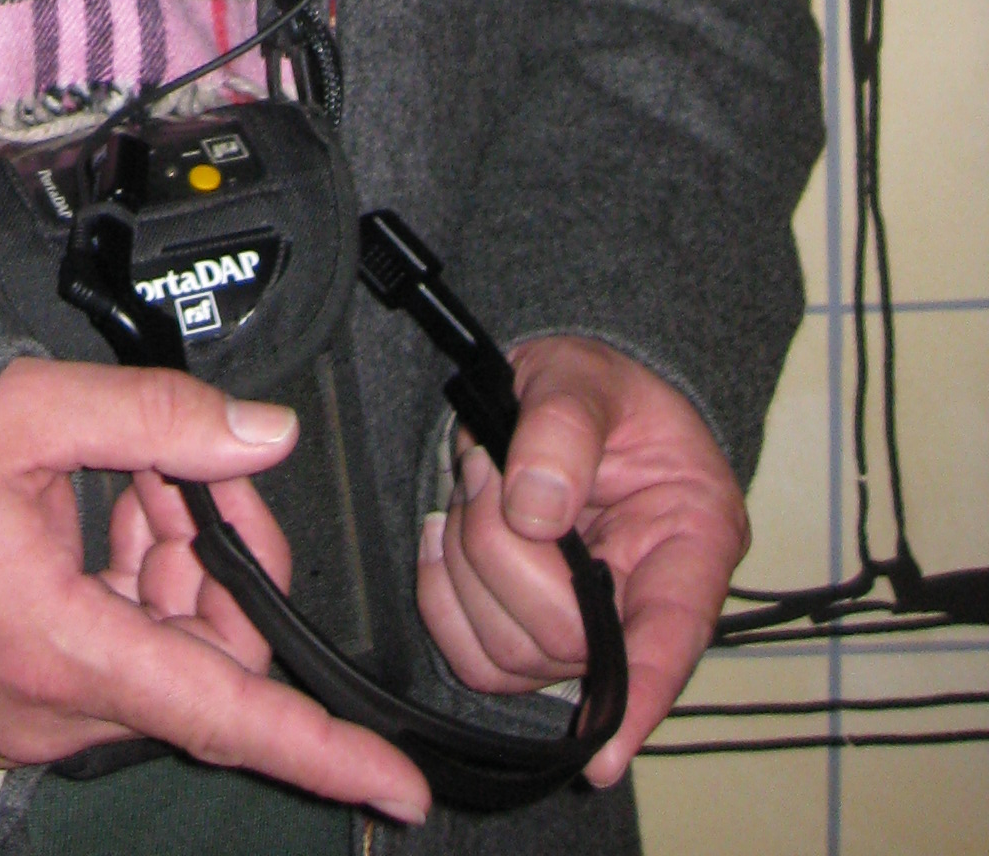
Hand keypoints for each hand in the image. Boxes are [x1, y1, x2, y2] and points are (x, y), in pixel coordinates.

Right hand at [0, 356, 431, 823]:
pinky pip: (109, 660)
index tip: (396, 782)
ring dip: (169, 570)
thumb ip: (155, 419)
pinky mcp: (8, 700)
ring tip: (126, 484)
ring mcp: (25, 712)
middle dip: (220, 567)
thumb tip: (262, 433)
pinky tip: (97, 520)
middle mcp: (48, 705)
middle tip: (186, 478)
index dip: (321, 750)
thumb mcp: (24, 410)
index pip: (224, 711)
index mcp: (61, 646)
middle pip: (201, 664)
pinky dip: (125, 591)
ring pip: (158, 658)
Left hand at [417, 334, 747, 782]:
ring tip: (479, 484)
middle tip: (489, 470)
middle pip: (561, 637)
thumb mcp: (584, 377)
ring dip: (467, 560)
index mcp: (690, 541)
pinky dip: (441, 594)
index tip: (603, 755)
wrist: (563, 394)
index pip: (671, 640)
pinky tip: (445, 536)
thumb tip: (535, 510)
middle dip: (501, 549)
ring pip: (508, 653)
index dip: (638, 698)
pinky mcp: (528, 636)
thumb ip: (564, 427)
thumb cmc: (595, 389)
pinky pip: (472, 657)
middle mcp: (643, 603)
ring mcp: (583, 629)